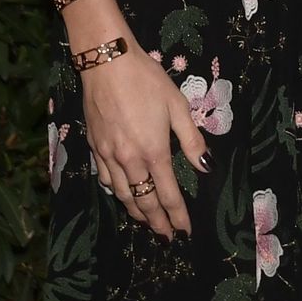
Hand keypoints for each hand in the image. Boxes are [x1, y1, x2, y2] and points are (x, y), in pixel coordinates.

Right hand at [76, 23, 209, 237]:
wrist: (107, 64)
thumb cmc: (146, 80)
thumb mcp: (177, 106)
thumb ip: (192, 140)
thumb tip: (206, 167)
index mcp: (154, 152)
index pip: (168, 195)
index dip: (177, 216)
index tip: (184, 231)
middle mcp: (129, 161)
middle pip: (143, 202)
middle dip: (156, 222)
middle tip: (166, 236)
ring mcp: (109, 156)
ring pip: (122, 195)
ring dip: (136, 212)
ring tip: (146, 221)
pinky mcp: (95, 147)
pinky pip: (105, 180)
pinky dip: (116, 193)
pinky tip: (121, 194)